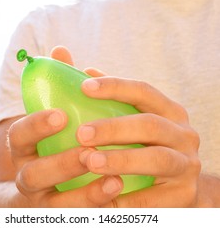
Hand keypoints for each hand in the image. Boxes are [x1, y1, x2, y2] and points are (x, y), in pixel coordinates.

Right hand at [7, 46, 122, 206]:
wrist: (46, 190)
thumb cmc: (53, 143)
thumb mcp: (53, 117)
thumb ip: (56, 85)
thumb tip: (61, 49)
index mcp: (26, 149)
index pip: (19, 136)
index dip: (36, 125)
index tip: (62, 114)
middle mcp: (30, 177)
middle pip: (33, 175)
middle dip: (61, 164)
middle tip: (89, 151)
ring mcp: (45, 203)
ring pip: (55, 207)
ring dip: (83, 194)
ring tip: (115, 179)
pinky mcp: (61, 218)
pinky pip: (75, 220)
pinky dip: (96, 210)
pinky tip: (120, 196)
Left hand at [77, 77, 200, 206]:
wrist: (176, 184)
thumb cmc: (146, 145)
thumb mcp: (135, 118)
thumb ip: (113, 96)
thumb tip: (86, 71)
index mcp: (169, 111)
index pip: (143, 91)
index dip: (115, 86)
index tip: (84, 86)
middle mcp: (183, 133)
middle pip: (149, 124)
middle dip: (113, 128)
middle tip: (82, 133)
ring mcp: (187, 164)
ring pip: (156, 159)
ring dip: (121, 160)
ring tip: (90, 161)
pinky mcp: (185, 194)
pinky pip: (154, 199)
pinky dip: (128, 199)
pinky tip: (103, 198)